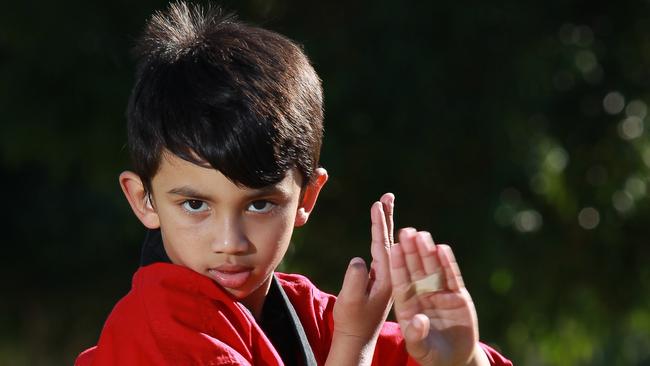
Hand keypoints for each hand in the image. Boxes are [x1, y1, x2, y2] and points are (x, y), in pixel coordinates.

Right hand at [328, 193, 393, 365]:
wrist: (357, 339)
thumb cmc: (352, 321)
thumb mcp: (350, 301)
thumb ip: (355, 279)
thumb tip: (358, 259)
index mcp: (389, 280)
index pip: (386, 245)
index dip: (380, 224)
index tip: (377, 204)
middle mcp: (393, 276)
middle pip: (392, 240)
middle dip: (388, 218)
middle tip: (387, 196)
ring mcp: (388, 278)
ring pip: (388, 246)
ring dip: (385, 225)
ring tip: (383, 206)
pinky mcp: (381, 281)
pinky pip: (382, 254)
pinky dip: (380, 239)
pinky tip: (380, 232)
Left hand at [390, 229, 487, 365]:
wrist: (455, 360)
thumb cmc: (432, 355)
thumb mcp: (420, 350)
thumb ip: (416, 336)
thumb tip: (419, 320)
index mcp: (408, 306)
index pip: (400, 282)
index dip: (397, 265)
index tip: (391, 248)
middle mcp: (422, 296)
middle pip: (415, 270)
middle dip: (410, 251)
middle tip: (405, 231)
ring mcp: (440, 294)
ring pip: (432, 269)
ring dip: (427, 252)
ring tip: (421, 234)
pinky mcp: (458, 296)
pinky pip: (452, 277)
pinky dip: (447, 263)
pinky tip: (442, 248)